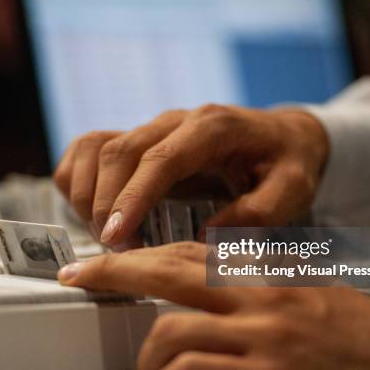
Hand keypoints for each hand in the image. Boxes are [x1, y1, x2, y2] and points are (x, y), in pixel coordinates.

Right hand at [53, 105, 328, 246]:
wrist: (283, 136)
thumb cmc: (287, 163)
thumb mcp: (291, 190)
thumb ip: (257, 213)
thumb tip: (204, 237)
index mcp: (212, 128)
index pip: (159, 160)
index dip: (132, 198)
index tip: (116, 237)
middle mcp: (175, 121)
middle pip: (117, 152)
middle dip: (104, 204)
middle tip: (116, 249)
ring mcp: (153, 126)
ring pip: (95, 147)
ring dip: (86, 192)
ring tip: (105, 233)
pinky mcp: (140, 138)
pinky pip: (89, 147)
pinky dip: (78, 177)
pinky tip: (91, 208)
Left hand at [58, 243, 369, 369]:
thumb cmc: (355, 335)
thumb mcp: (304, 293)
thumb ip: (251, 283)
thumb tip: (193, 288)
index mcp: (268, 275)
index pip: (187, 252)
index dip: (134, 255)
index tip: (95, 261)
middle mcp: (262, 301)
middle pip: (169, 276)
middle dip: (115, 275)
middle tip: (82, 283)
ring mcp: (265, 346)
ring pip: (173, 341)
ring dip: (151, 362)